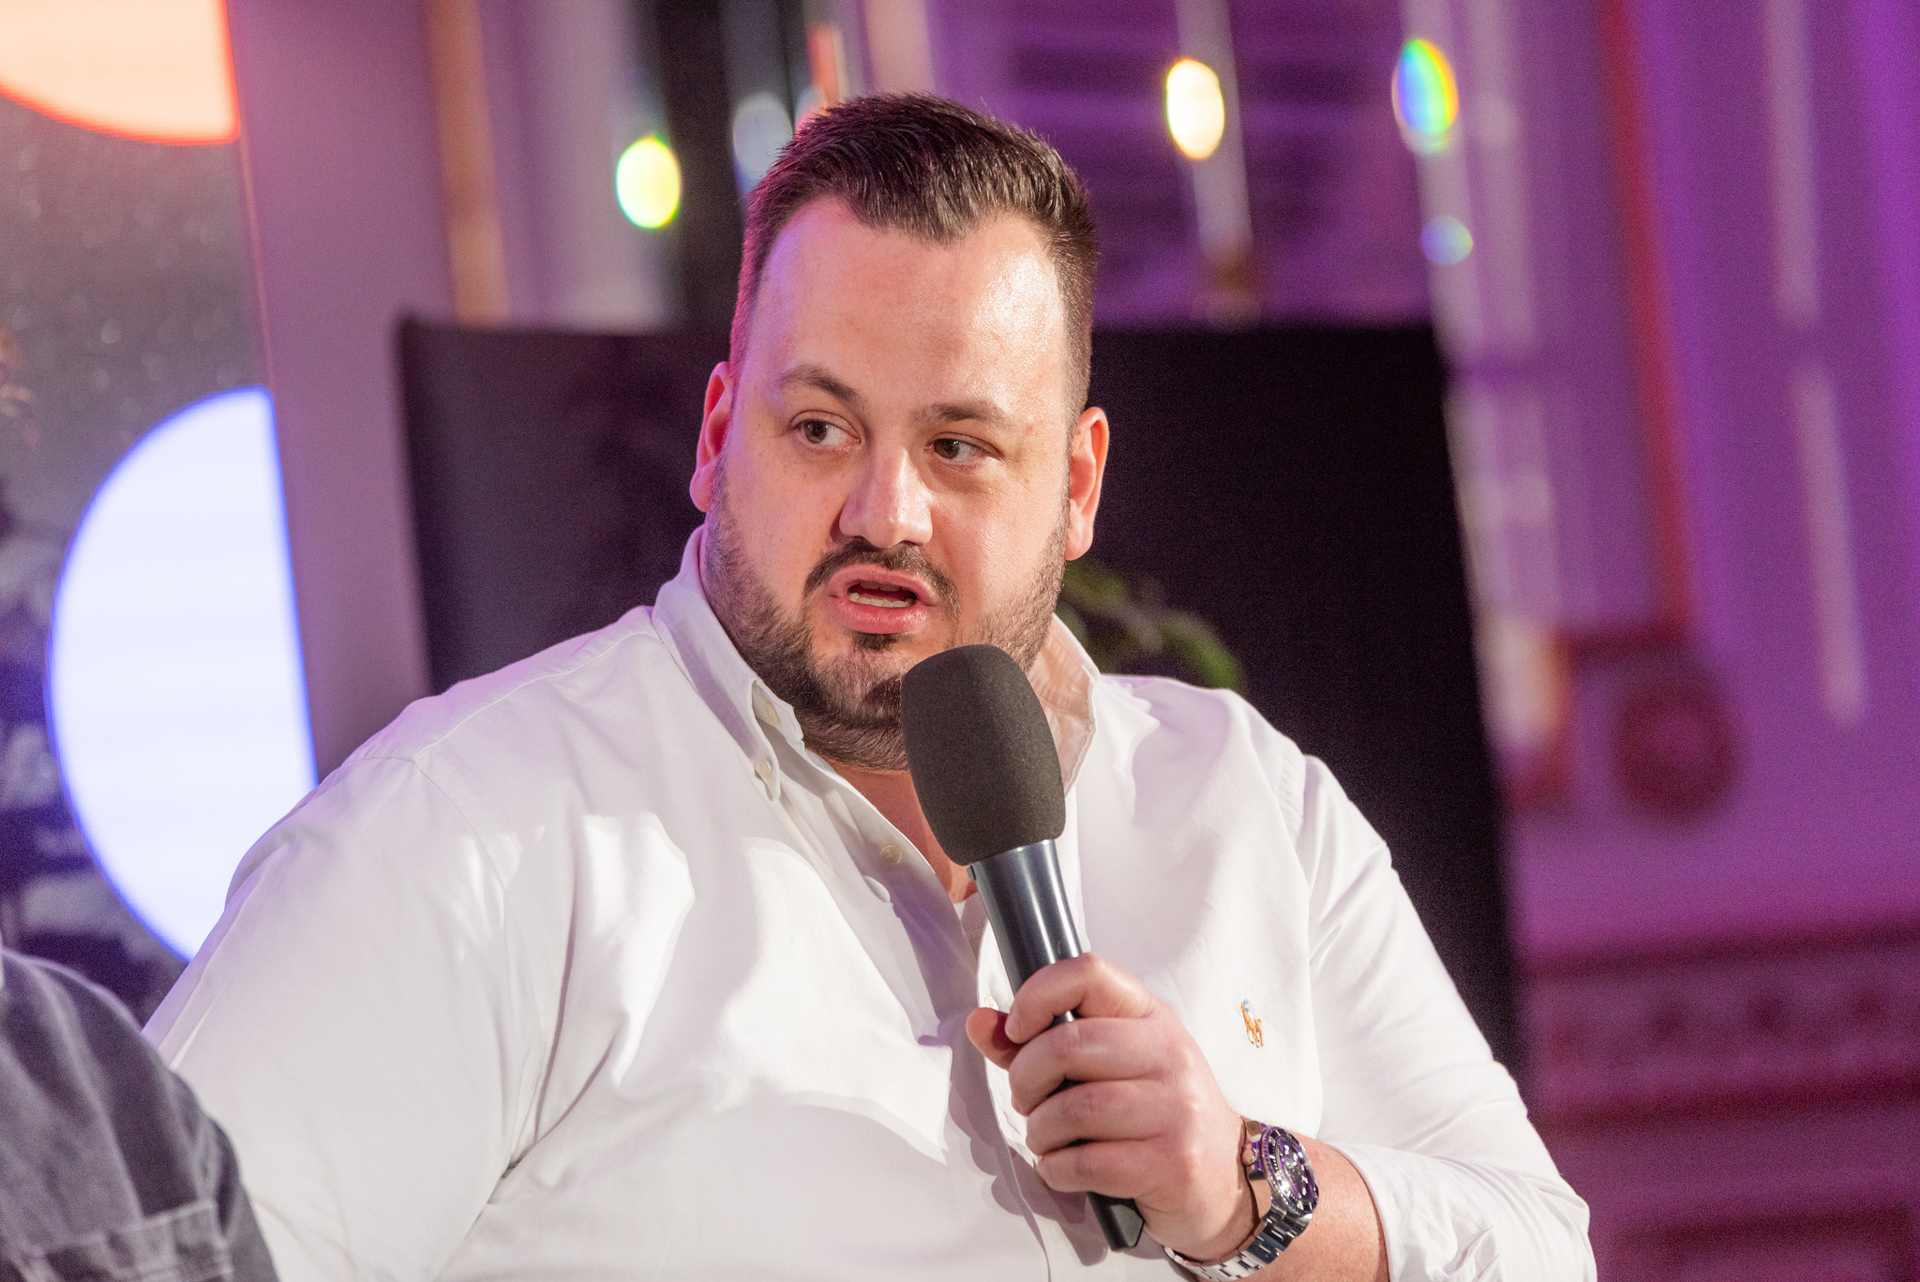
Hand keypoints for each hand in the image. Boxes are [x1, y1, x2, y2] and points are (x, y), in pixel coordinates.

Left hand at [964, 953, 1254, 1261]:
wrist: (1221, 1180)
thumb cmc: (1155, 1115)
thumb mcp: (1111, 1066)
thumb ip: (1039, 1044)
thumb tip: (980, 1022)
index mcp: (1150, 1016)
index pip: (1088, 973)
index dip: (1037, 994)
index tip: (1017, 1028)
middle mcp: (1168, 1053)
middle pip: (1069, 1045)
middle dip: (1026, 1078)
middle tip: (1027, 1100)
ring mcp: (1176, 1108)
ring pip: (1075, 1108)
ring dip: (1040, 1131)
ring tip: (1046, 1138)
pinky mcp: (1172, 1161)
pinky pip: (1087, 1162)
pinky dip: (1057, 1168)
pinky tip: (1063, 1167)